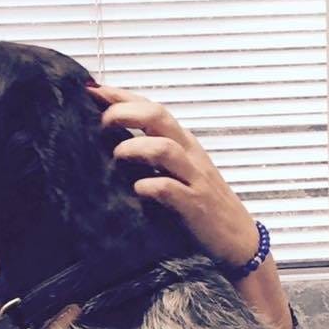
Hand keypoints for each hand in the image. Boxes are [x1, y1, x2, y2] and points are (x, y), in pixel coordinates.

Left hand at [87, 82, 259, 267]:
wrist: (236, 238)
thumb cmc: (200, 203)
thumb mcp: (176, 172)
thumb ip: (150, 156)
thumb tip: (111, 142)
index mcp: (182, 142)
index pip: (152, 107)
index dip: (122, 96)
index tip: (93, 90)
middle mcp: (189, 154)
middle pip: (159, 116)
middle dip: (125, 112)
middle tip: (101, 121)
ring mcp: (194, 178)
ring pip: (165, 148)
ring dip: (136, 147)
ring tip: (117, 155)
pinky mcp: (195, 206)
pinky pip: (170, 189)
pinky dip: (150, 186)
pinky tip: (137, 189)